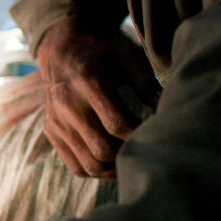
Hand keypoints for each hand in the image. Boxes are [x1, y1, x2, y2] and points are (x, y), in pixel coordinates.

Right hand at [36, 16, 160, 179]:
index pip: (117, 124)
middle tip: (146, 152)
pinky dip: (96, 171)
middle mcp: (67, 103)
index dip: (140, 135)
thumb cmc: (102, 52)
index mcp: (88, 81)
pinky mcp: (51, 131)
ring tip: (132, 162)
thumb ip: (147, 83)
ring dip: (114, 170)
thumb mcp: (127, 57)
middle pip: (101, 149)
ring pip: (88, 164)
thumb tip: (168, 111)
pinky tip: (112, 163)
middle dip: (128, 155)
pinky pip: (75, 166)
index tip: (155, 135)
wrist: (61, 49)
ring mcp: (56, 120)